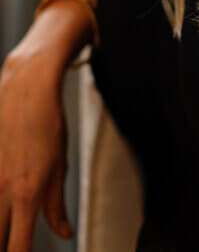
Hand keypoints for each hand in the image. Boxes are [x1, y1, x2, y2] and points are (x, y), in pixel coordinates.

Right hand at [0, 45, 73, 249]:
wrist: (26, 91)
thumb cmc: (47, 125)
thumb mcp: (59, 166)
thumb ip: (57, 205)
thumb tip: (65, 233)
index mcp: (26, 194)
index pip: (18, 248)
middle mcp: (2, 192)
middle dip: (7, 245)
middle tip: (19, 242)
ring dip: (0, 227)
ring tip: (11, 228)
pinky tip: (4, 208)